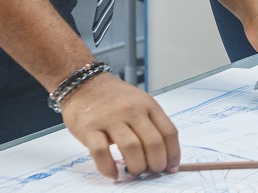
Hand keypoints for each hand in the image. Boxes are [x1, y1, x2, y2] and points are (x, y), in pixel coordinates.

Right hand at [60, 72, 178, 179]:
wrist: (84, 83)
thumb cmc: (114, 97)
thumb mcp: (139, 102)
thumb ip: (150, 124)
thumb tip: (163, 154)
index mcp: (148, 105)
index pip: (169, 132)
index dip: (173, 153)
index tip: (171, 166)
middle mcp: (132, 110)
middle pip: (153, 143)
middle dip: (156, 164)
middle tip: (152, 172)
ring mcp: (110, 119)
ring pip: (131, 149)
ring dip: (137, 167)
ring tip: (135, 172)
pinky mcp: (89, 128)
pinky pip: (101, 153)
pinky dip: (108, 168)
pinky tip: (113, 173)